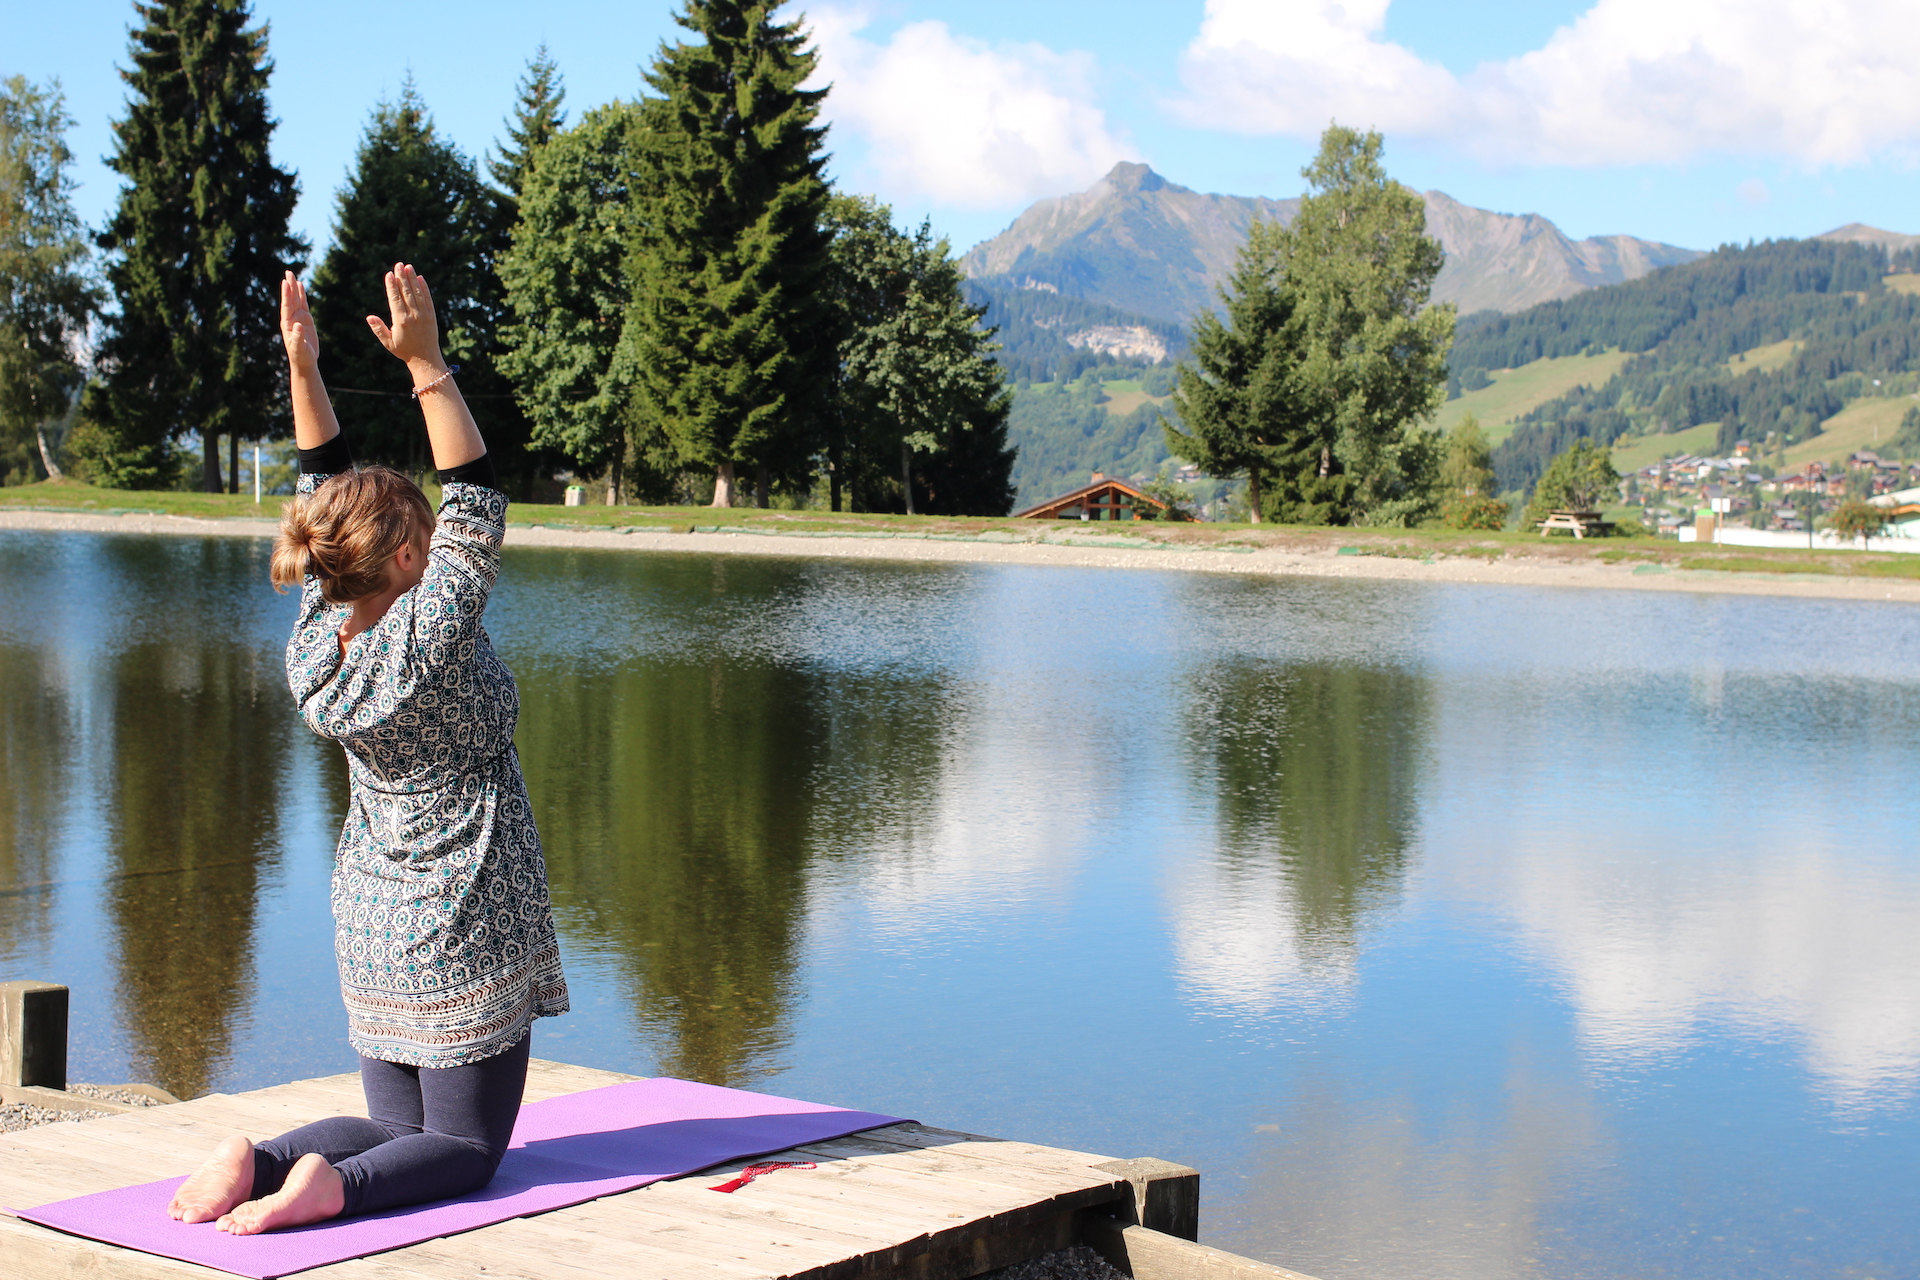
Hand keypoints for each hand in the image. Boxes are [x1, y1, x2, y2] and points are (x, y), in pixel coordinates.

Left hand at [280, 272, 318, 375]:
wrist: (304, 360)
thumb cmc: (300, 355)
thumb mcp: (298, 348)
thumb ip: (297, 337)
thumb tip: (298, 324)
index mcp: (287, 323)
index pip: (286, 306)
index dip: (286, 294)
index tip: (286, 283)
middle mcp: (291, 318)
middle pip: (290, 299)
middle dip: (289, 286)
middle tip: (288, 272)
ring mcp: (298, 318)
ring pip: (296, 299)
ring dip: (294, 288)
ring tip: (292, 276)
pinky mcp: (306, 319)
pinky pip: (303, 304)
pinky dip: (302, 295)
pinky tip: (300, 286)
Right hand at [365, 263, 444, 379]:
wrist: (426, 359)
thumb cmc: (404, 351)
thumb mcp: (388, 342)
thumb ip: (379, 329)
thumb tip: (369, 317)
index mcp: (401, 321)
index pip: (395, 299)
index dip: (392, 286)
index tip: (389, 274)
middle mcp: (413, 316)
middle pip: (406, 292)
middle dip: (402, 277)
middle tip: (399, 264)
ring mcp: (424, 315)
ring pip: (417, 293)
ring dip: (413, 279)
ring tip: (409, 267)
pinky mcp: (432, 316)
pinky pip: (428, 299)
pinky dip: (424, 288)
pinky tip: (420, 278)